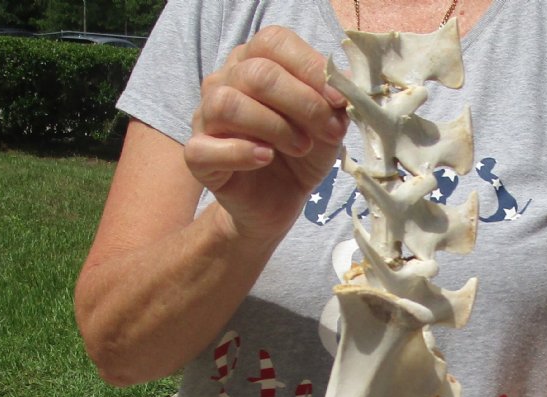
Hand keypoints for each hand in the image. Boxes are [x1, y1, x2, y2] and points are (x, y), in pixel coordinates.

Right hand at [184, 26, 348, 241]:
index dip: (310, 67)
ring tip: (300, 147)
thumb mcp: (327, 127)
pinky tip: (265, 158)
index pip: (273, 43)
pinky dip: (239, 152)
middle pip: (256, 74)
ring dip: (274, 126)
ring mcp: (206, 118)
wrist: (278, 203)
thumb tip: (347, 85)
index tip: (340, 99)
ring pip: (228, 104)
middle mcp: (224, 82)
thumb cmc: (299, 157)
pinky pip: (204, 147)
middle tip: (328, 130)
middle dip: (303, 102)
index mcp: (254, 63)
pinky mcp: (198, 156)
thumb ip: (334, 103)